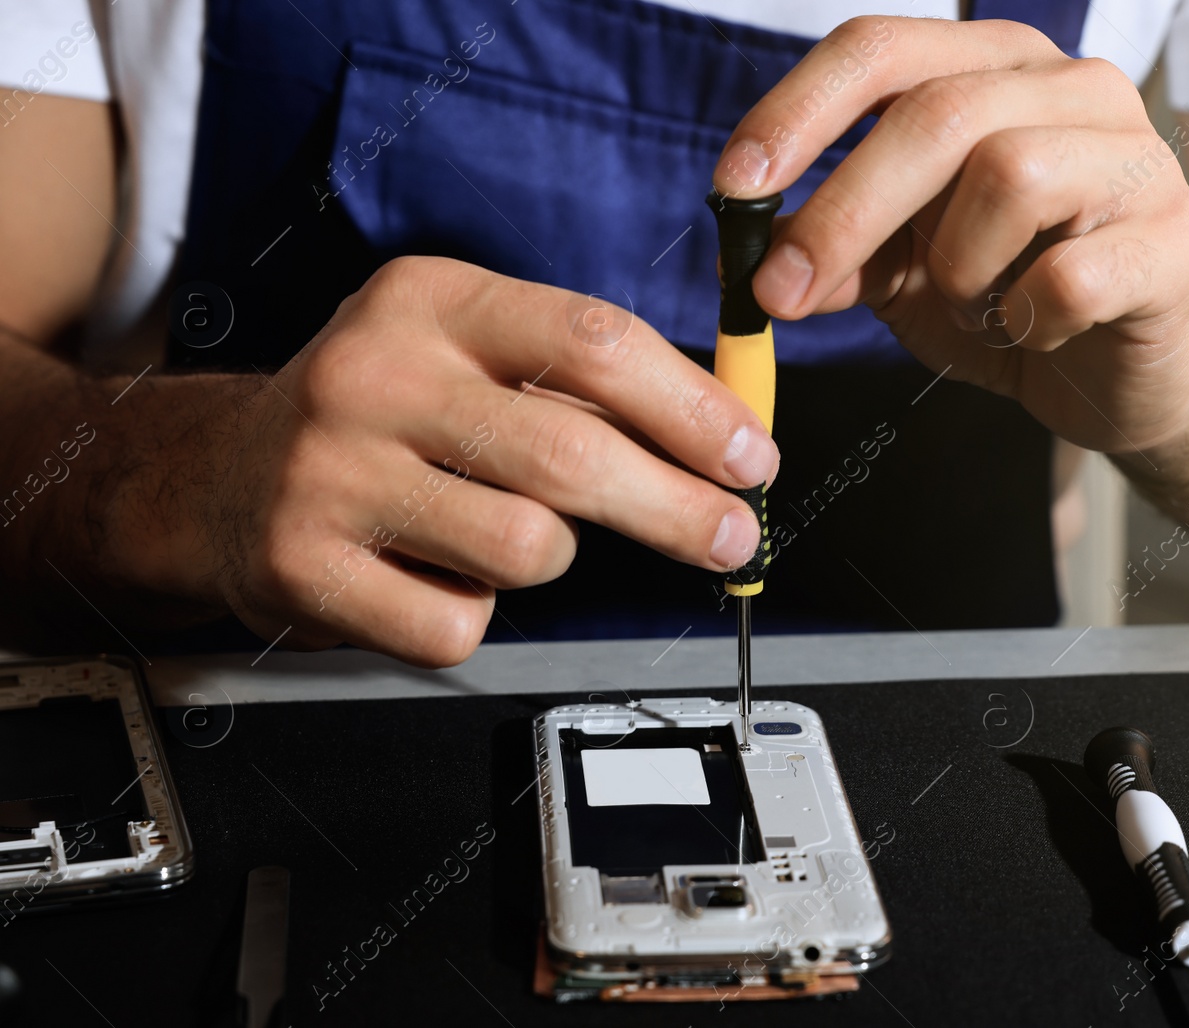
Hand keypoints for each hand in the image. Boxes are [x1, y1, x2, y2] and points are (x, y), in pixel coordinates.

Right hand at [190, 257, 776, 665]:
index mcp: (430, 300)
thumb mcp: (467, 349)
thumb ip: (583, 379)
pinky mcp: (305, 567)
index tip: (748, 458)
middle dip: (676, 508)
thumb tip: (723, 439)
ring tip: (499, 532)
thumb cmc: (384, 414)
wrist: (223, 474)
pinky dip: (472, 614)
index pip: (593, 342)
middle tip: (729, 535)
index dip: (692, 409)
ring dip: (548, 557)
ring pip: (527, 549)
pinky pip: (458, 624)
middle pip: (572, 454)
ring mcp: (330, 473)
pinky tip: (434, 574)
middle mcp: (374, 375)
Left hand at [713, 17, 1188, 455]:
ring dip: (958, 267)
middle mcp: (1070, 88)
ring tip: (976, 304)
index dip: (796, 113)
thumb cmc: (1013, 301)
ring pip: (1008, 174)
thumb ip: (835, 252)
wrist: (1127, 374)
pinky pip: (1069, 274)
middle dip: (843, 210)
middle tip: (782, 293)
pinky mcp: (1172, 243)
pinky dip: (1027, 319)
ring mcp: (1134, 159)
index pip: (880, 50)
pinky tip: (1035, 330)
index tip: (733, 188)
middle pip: (934, 113)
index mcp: (994, 69)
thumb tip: (748, 255)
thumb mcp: (904, 275)